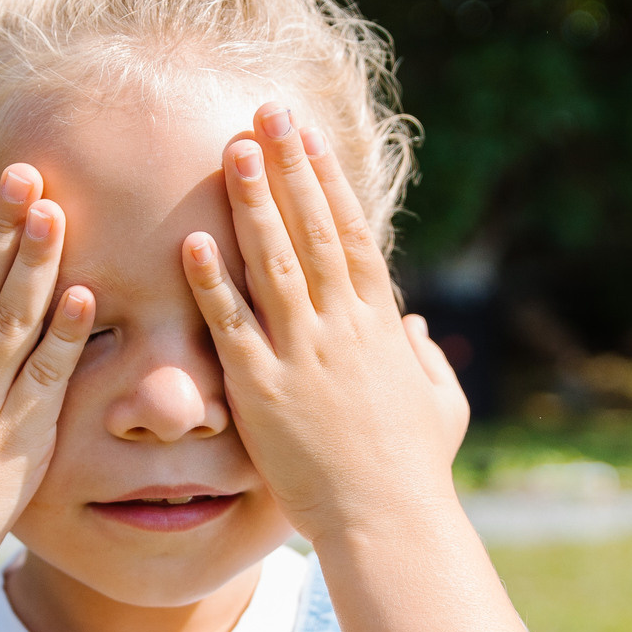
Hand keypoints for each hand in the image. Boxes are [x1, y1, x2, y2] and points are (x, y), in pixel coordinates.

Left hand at [182, 103, 468, 548]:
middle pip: (312, 229)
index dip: (326, 181)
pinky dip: (212, 282)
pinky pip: (233, 325)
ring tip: (232, 149)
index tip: (306, 136)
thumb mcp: (440, 404)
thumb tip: (413, 331)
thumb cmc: (415, 469)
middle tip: (264, 112)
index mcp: (380, 324)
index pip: (351, 234)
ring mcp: (302, 354)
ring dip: (251, 202)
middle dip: (287, 166)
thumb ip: (424, 361)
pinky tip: (191, 241)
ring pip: (273, 261)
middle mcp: (342, 327)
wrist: (387, 519)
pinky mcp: (263, 389)